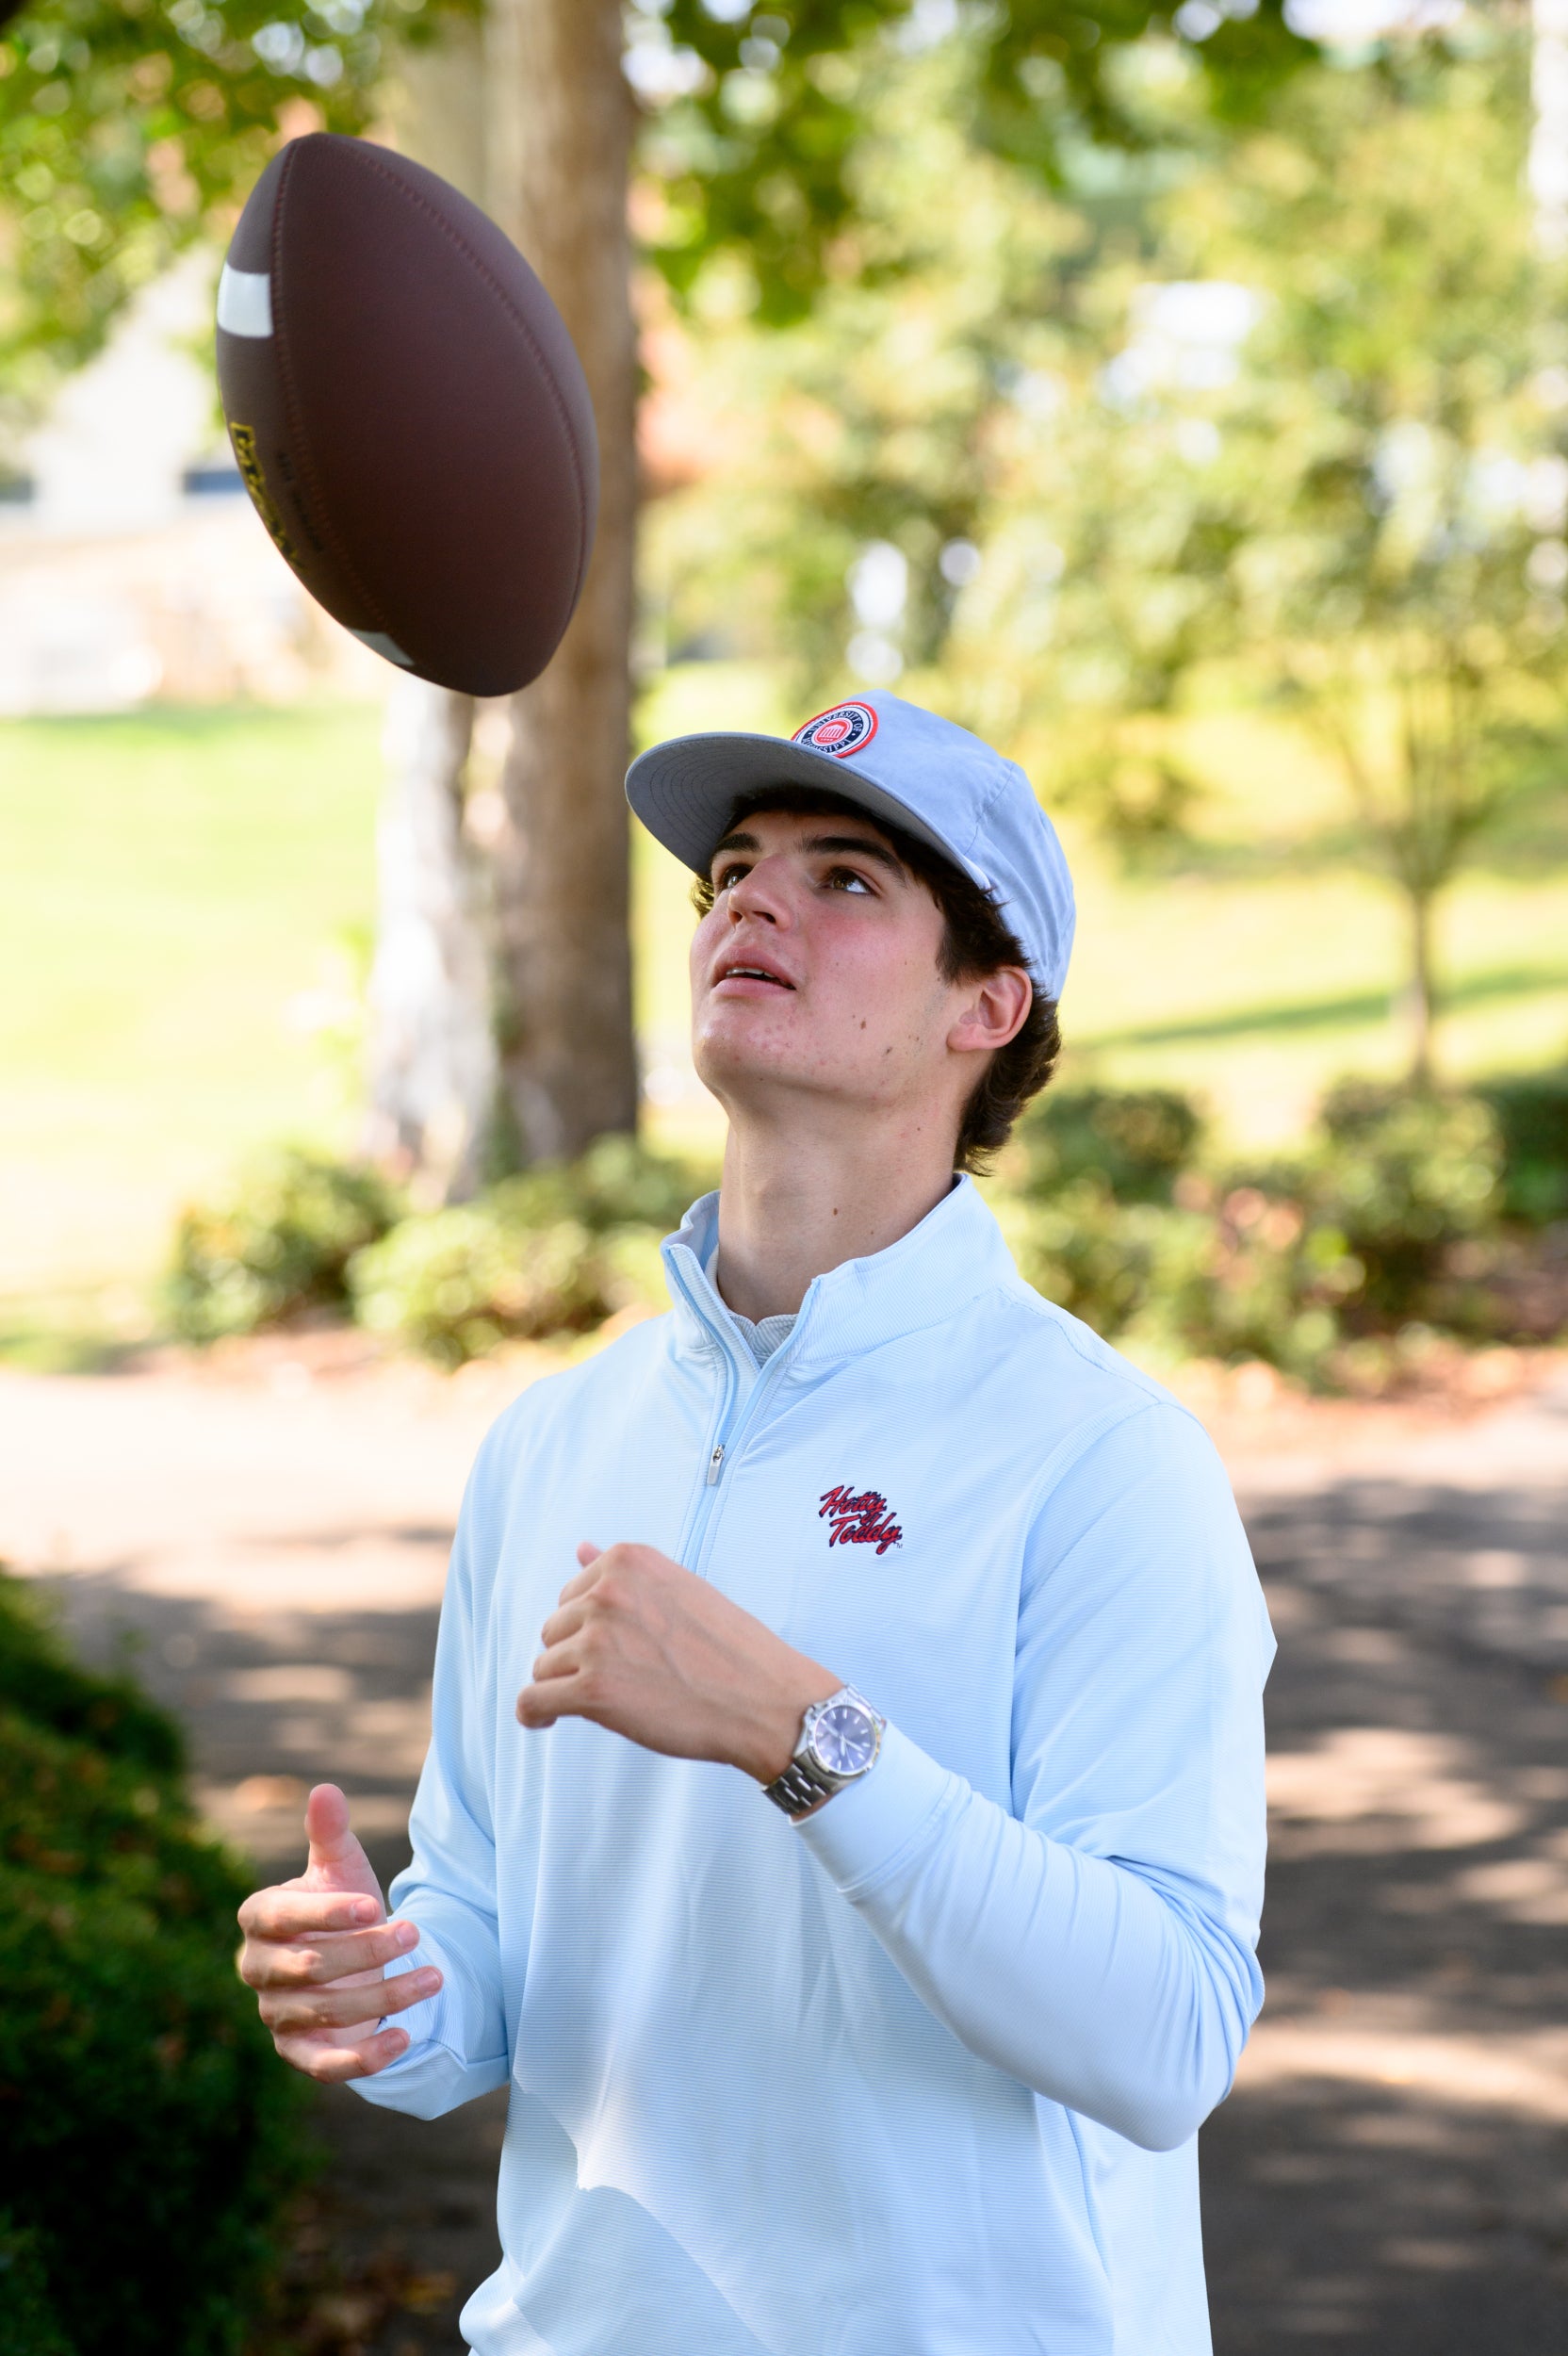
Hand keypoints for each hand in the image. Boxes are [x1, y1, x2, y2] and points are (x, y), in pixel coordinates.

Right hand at [236, 1783, 441, 2082]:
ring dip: (384, 1994)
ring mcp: (277, 2014)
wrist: (353, 1962)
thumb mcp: (341, 1869)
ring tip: (434, 1975)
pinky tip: (404, 2037)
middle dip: (366, 1951)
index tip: (374, 1904)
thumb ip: (330, 1834)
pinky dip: (364, 2057)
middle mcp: (258, 1970)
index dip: (326, 1913)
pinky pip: (326, 2064)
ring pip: (328, 2010)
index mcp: (258, 1919)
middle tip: (415, 1931)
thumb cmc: (343, 1908)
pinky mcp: (299, 2053)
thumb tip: (326, 1790)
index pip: (281, 1917)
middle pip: (309, 1967)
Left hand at [517, 1541, 839, 1784]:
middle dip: (579, 1656)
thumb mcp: (677, 1589)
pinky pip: (532, 1701)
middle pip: (554, 1629)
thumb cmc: (729, 1649)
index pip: (573, 1594)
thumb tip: (579, 1546)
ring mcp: (597, 1640)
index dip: (594, 1628)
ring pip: (545, 1666)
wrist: (766, 1700)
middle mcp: (606, 1592)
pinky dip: (533, 1714)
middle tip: (628, 1679)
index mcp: (628, 1560)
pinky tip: (548, 1720)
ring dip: (567, 1687)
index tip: (625, 1650)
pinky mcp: (592, 1690)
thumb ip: (622, 1573)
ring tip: (613, 1702)